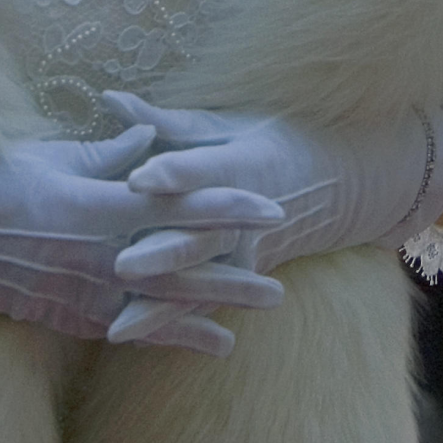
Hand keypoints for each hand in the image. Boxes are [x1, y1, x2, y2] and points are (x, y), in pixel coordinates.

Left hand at [99, 91, 442, 343]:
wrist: (334, 182)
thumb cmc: (264, 140)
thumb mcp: (222, 124)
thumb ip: (163, 120)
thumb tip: (109, 98)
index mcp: (243, 165)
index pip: (203, 171)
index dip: (171, 174)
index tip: (136, 179)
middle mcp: (246, 216)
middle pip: (199, 237)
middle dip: (160, 253)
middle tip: (120, 265)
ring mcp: (248, 255)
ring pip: (201, 285)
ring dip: (162, 307)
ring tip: (120, 327)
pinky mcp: (242, 280)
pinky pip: (205, 307)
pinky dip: (173, 328)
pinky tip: (133, 343)